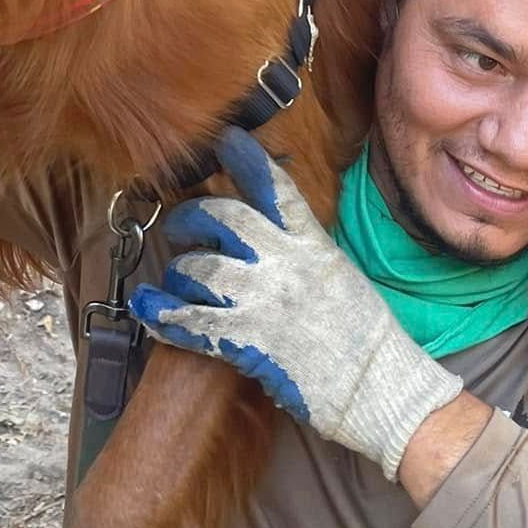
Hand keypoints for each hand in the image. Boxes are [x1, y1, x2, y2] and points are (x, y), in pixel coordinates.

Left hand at [129, 127, 459, 479]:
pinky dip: (161, 313)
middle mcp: (284, 264)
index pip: (274, 188)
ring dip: (180, 272)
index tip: (225, 140)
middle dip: (190, 217)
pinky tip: (147, 307)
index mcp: (311, 244)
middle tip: (179, 227)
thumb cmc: (364, 335)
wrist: (381, 386)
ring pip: (199, 267)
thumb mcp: (337, 274)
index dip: (245, 159)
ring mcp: (262, 302)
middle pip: (222, 217)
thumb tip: (269, 233)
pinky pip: (189, 321)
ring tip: (177, 281)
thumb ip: (302, 249)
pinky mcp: (246, 343)